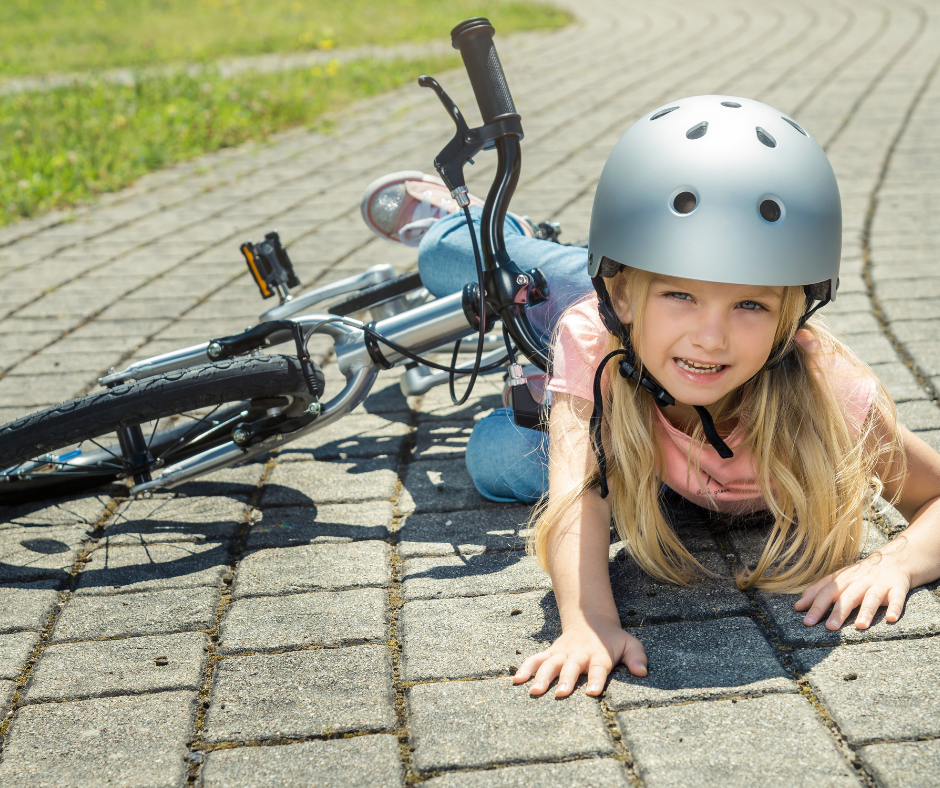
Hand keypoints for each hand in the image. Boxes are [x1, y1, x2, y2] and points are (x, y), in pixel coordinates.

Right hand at [512, 620, 646, 697]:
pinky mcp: (551, 653)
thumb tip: (642, 672)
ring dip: (542, 676)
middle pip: (571, 667)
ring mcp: (562, 653)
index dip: (595, 678)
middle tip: (561, 693)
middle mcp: (578, 654)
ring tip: (534, 691)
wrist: (590, 620)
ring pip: (550, 664)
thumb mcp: (629, 643)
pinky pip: (536, 659)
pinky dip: (526, 667)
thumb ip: (637, 656)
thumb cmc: (612, 639)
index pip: (598, 667)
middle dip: (565, 680)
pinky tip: (516, 680)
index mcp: (598, 654)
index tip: (593, 691)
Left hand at [794, 551, 912, 629]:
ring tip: (860, 626)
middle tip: (830, 628)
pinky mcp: (897, 588)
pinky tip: (891, 618)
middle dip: (838, 611)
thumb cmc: (860, 575)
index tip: (807, 621)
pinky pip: (897, 598)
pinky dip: (895, 608)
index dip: (816, 605)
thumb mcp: (838, 579)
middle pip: (847, 596)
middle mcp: (859, 582)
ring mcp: (878, 584)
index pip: (826, 592)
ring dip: (866, 611)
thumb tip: (798, 606)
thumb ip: (818, 591)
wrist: (894, 560)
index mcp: (843, 580)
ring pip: (871, 597)